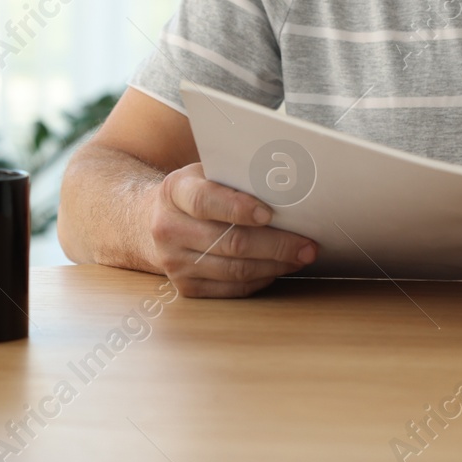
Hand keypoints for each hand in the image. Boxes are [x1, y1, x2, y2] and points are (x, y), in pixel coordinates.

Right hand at [149, 163, 317, 297]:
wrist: (154, 222)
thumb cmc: (196, 192)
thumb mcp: (207, 172)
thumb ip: (236, 176)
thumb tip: (286, 183)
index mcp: (174, 191)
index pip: (205, 201)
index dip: (238, 208)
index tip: (269, 214)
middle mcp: (169, 228)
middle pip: (229, 242)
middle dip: (276, 245)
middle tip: (307, 245)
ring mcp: (174, 262)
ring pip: (234, 270)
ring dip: (274, 265)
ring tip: (300, 257)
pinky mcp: (185, 287)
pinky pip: (231, 288)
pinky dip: (260, 280)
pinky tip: (278, 269)